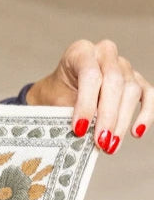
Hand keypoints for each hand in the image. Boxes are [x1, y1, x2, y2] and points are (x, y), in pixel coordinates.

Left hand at [25, 40, 151, 154]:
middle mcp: (105, 54)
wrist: (59, 90)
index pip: (90, 74)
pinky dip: (146, 113)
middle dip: (108, 116)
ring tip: (109, 147)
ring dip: (122, 122)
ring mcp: (123, 65)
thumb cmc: (55, 94)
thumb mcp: (53, 101)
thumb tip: (83, 134)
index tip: (80, 129)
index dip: (86, 104)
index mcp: (80, 52)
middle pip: (115, 82)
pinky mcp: (135, 79)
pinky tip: (136, 132)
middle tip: (100, 142)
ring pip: (131, 90)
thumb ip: (68, 112)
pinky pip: (147, 94)